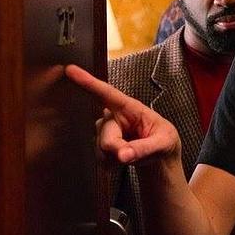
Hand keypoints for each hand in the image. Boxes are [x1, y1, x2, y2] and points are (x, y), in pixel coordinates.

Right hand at [64, 65, 180, 167]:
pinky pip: (101, 159)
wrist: (160, 158)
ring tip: (134, 153)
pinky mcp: (99, 146)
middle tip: (133, 154)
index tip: (70, 69)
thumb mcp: (163, 143)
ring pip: (101, 149)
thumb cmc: (164, 141)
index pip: (106, 93)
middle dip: (118, 148)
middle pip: (105, 135)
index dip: (88, 81)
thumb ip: (145, 148)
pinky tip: (125, 159)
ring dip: (118, 158)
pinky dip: (114, 164)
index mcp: (129, 107)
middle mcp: (112, 117)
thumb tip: (123, 155)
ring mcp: (104, 131)